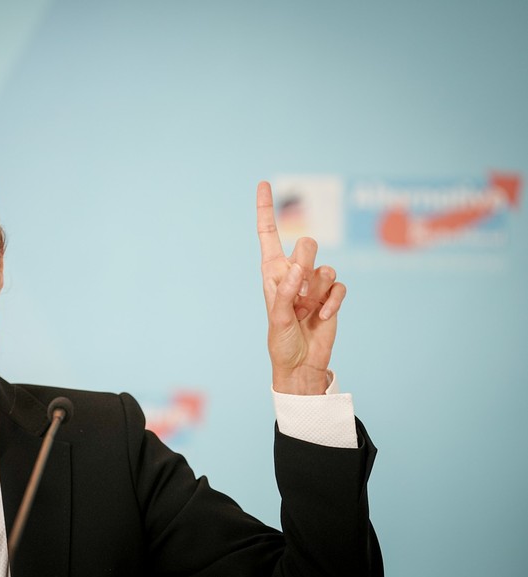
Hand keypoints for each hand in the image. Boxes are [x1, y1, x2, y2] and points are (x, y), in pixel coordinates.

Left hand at [256, 181, 345, 394]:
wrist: (301, 364)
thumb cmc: (281, 342)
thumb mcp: (276, 318)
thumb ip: (285, 292)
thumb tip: (298, 270)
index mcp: (272, 272)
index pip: (268, 234)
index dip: (265, 209)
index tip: (263, 183)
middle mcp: (293, 273)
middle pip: (307, 244)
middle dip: (306, 261)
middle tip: (300, 287)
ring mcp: (314, 285)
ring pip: (326, 267)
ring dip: (318, 290)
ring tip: (308, 309)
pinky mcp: (332, 297)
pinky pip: (340, 286)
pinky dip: (333, 301)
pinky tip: (323, 316)